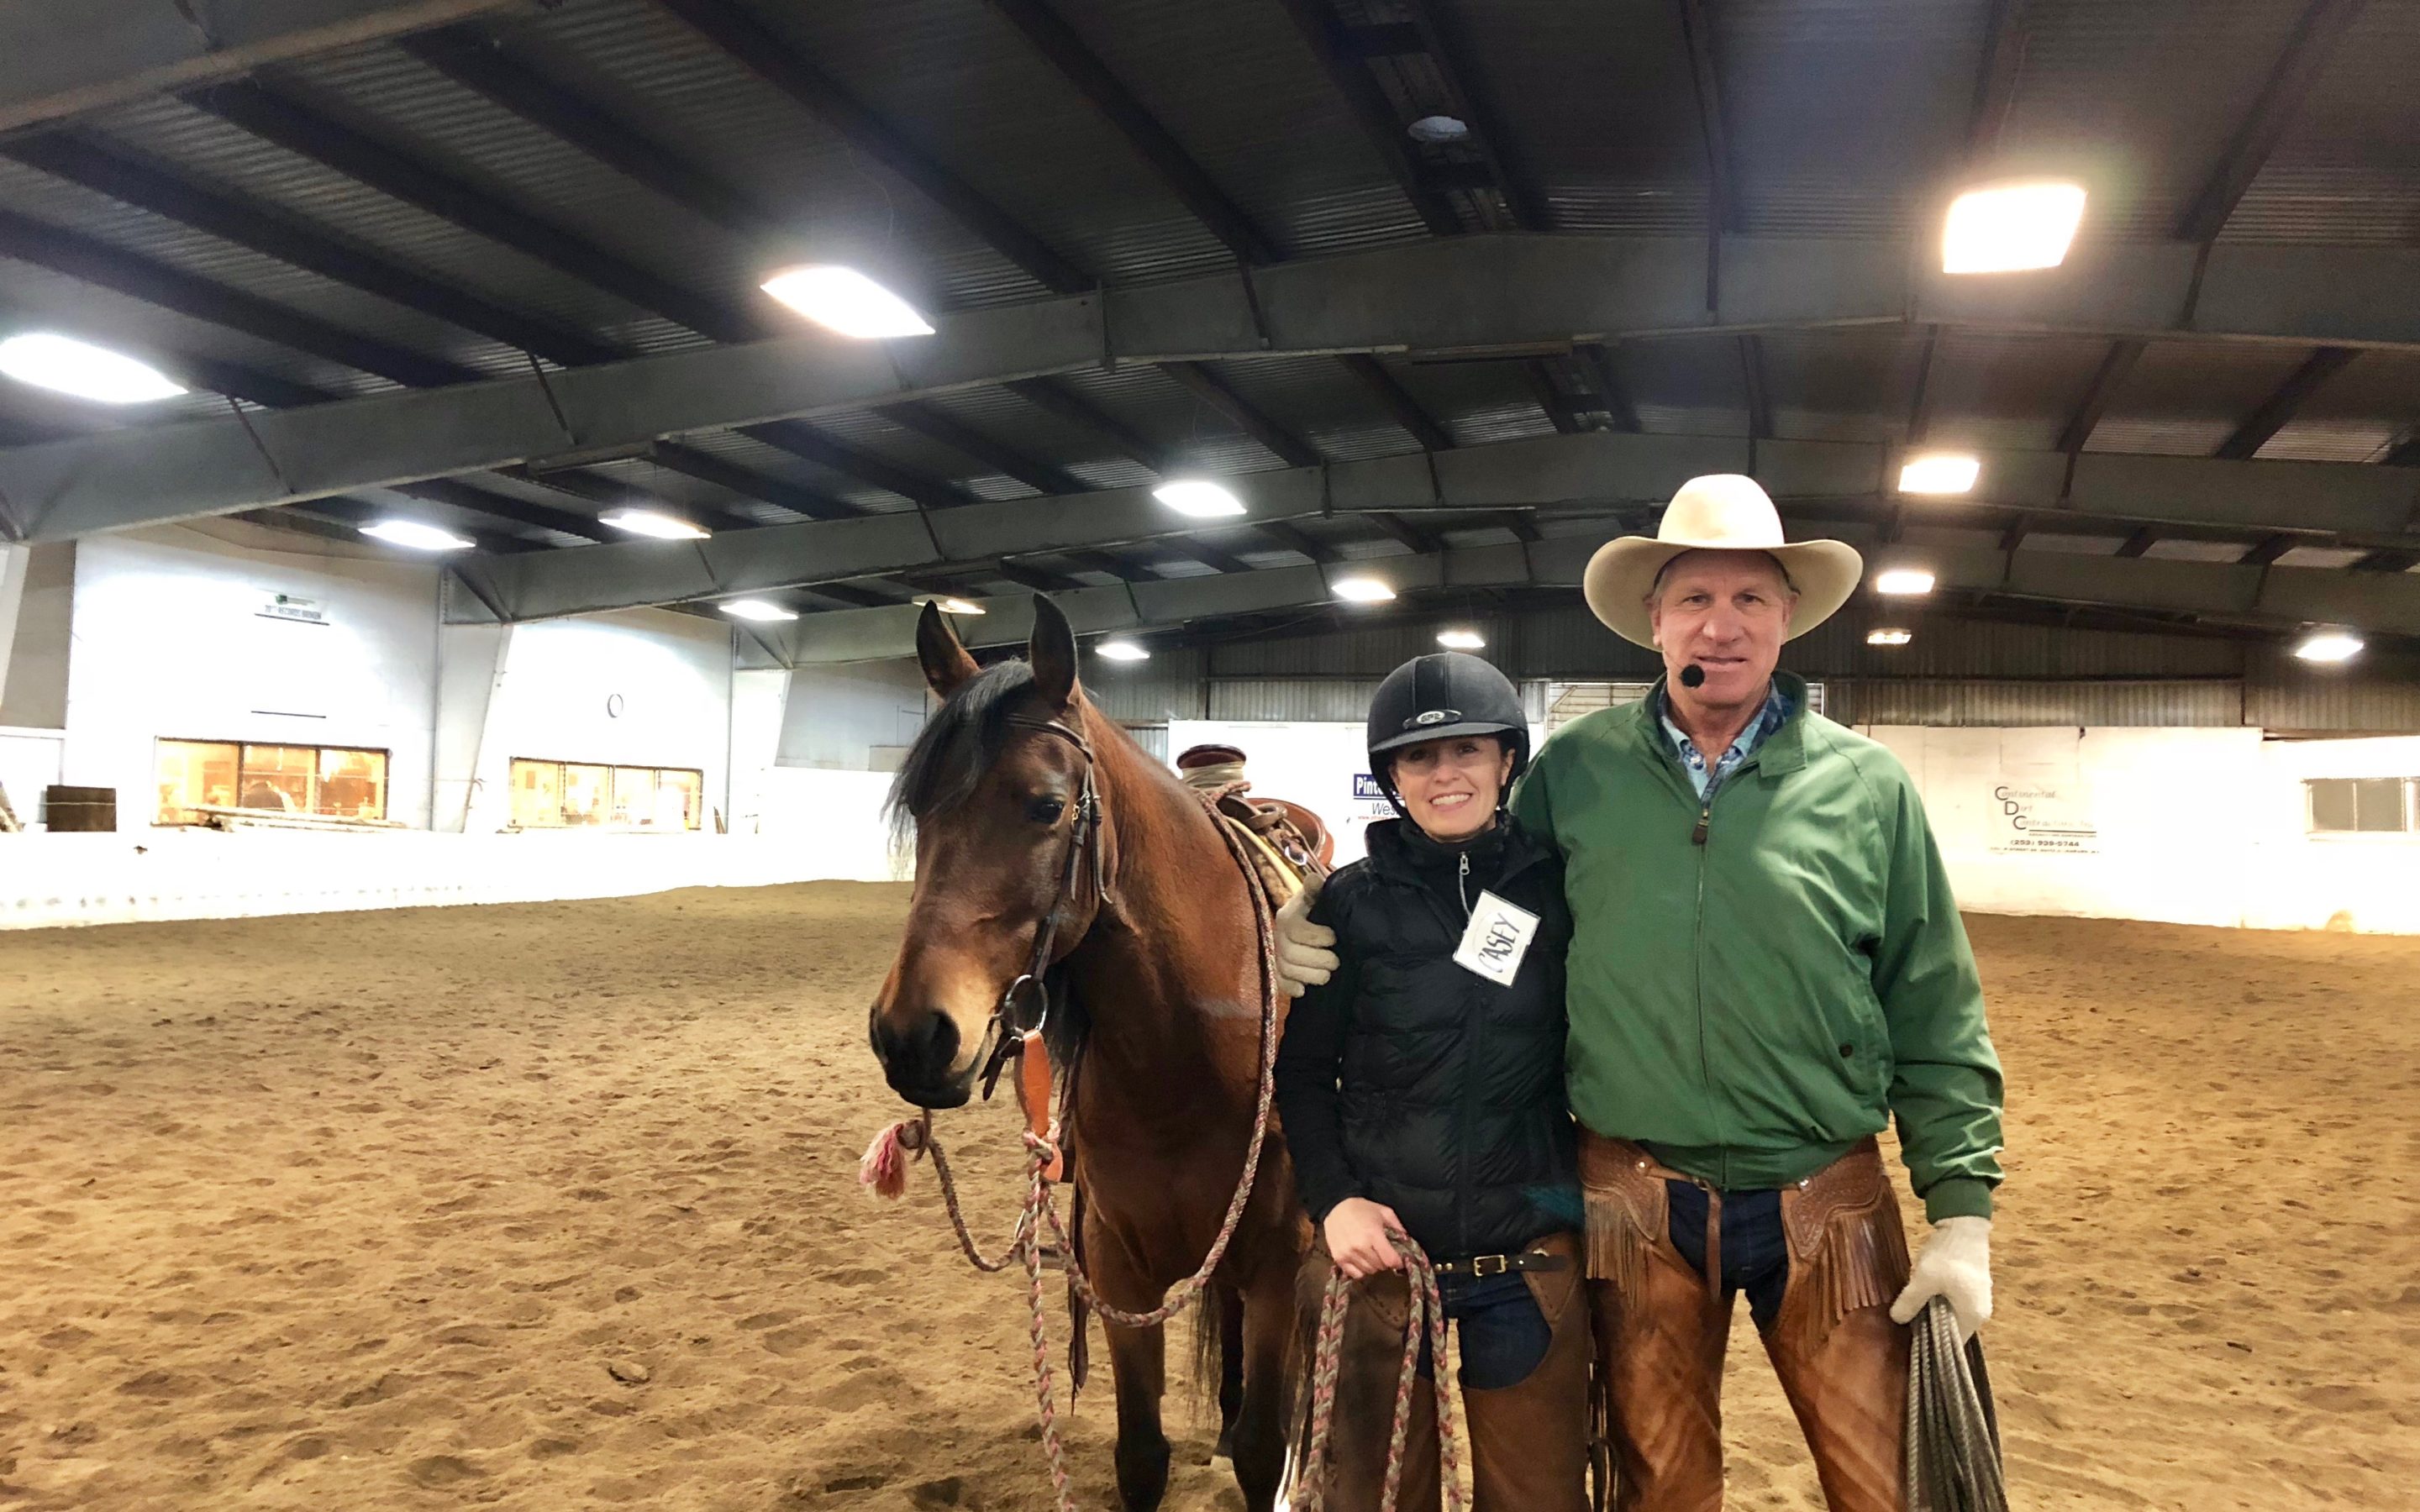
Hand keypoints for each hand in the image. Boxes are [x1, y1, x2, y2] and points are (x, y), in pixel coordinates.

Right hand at [1275, 878, 1338, 998]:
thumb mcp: (1321, 895)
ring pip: (1287, 970)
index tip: (1334, 938)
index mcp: (1288, 916)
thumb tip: (1312, 879)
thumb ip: (1318, 889)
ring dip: (1310, 976)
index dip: (1316, 936)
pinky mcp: (1280, 970)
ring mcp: (1279, 954)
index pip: (1296, 929)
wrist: (1317, 922)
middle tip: (1336, 961)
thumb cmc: (1322, 908)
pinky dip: (1292, 988)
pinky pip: (1280, 983)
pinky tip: (1304, 990)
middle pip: (1291, 953)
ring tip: (1328, 974)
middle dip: (1318, 960)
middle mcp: (1279, 935)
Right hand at [1322, 1198, 1406, 1280]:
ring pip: (1369, 1271)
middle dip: (1385, 1261)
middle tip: (1382, 1252)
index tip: (1398, 1258)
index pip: (1391, 1260)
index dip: (1398, 1261)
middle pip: (1381, 1267)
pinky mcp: (1339, 1259)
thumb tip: (1408, 1243)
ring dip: (1373, 1265)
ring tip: (1371, 1253)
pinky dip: (1361, 1270)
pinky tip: (1361, 1259)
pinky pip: (1356, 1274)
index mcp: (1374, 1235)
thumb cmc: (1362, 1208)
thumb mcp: (1384, 1212)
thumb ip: (1398, 1227)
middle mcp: (1360, 1247)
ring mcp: (1348, 1254)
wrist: (1336, 1206)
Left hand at [1891, 1215, 1991, 1341]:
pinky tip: (1921, 1296)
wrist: (1964, 1224)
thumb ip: (1910, 1301)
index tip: (1908, 1339)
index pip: (1950, 1343)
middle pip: (1949, 1330)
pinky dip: (1936, 1302)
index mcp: (1972, 1316)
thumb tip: (1896, 1319)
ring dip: (1930, 1312)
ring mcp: (1977, 1300)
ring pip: (1949, 1315)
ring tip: (1909, 1309)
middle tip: (1905, 1321)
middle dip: (1927, 1326)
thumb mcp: (1924, 1278)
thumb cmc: (1949, 1254)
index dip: (1929, 1342)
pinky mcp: (1971, 1288)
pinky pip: (1951, 1303)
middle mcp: (1979, 1313)